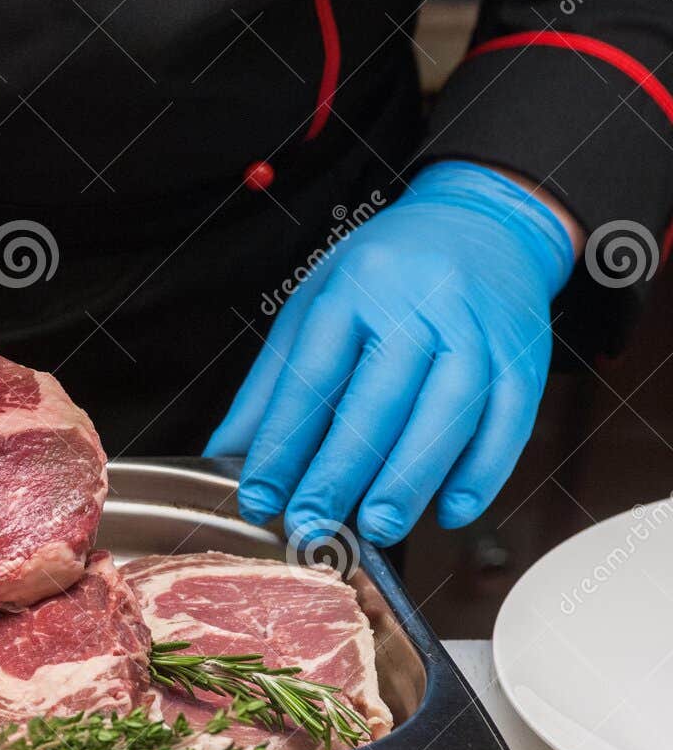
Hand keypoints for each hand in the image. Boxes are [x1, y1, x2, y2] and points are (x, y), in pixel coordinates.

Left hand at [205, 160, 577, 545]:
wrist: (484, 221)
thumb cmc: (385, 275)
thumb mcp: (315, 305)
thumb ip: (273, 385)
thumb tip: (224, 457)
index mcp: (350, 290)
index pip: (310, 377)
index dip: (282, 444)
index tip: (258, 498)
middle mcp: (417, 304)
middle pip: (378, 398)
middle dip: (341, 472)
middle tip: (312, 527)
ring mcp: (477, 328)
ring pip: (449, 411)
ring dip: (411, 479)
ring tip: (377, 528)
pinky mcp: (524, 355)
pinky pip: (509, 421)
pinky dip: (482, 472)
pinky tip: (452, 510)